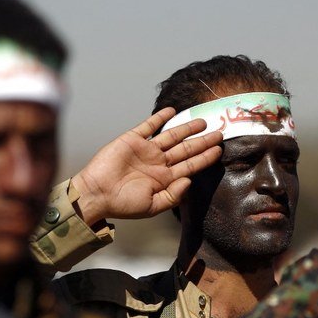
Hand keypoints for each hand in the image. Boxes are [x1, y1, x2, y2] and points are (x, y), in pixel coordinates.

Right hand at [71, 107, 222, 224]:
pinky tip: (172, 111)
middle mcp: (158, 162)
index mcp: (165, 179)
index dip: (206, 158)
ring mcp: (146, 150)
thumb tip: (190, 180)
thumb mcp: (153, 206)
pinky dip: (160, 118)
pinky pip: (149, 126)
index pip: (190, 165)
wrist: (96, 194)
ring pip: (172, 136)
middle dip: (203, 141)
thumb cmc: (123, 205)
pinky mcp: (132, 140)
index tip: (220, 150)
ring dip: (187, 128)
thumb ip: (173, 195)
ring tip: (203, 121)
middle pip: (186, 149)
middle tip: (220, 132)